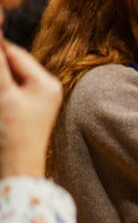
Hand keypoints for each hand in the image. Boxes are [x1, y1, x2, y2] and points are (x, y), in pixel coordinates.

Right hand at [0, 40, 62, 177]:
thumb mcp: (3, 95)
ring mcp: (38, 100)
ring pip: (10, 77)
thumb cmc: (12, 134)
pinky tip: (0, 97)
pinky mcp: (27, 110)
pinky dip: (1, 89)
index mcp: (47, 83)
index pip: (15, 54)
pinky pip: (11, 90)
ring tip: (1, 98)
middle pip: (13, 65)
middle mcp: (47, 89)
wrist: (18, 168)